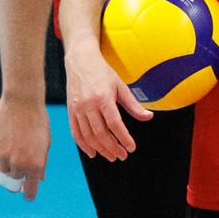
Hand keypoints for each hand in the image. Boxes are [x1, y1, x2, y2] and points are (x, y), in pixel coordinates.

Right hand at [0, 95, 50, 199]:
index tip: (27, 196)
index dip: (28, 195)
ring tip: (13, 148)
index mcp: (36, 164)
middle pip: (15, 178)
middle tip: (21, 159)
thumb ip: (42, 162)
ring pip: (2, 170)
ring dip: (6, 165)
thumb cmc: (38, 121)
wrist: (23, 102)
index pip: (30, 190)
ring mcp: (5, 156)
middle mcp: (20, 163)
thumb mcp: (45, 142)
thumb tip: (39, 179)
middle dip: (19, 172)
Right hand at [64, 42, 149, 160]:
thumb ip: (133, 104)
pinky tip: (93, 153)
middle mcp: (88, 105)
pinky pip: (75, 133)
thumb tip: (148, 117)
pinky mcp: (70, 111)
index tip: (131, 148)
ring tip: (112, 156)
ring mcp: (77, 109)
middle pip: (100, 133)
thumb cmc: (103, 73)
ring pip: (88, 136)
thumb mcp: (121, 86)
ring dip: (100, 149)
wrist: (80, 61)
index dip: (123, 138)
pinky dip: (83, 145)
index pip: (114, 124)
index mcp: (103, 98)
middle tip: (122, 156)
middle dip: (112, 147)